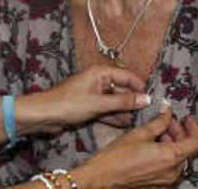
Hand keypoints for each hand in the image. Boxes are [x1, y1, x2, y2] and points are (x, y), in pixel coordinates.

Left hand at [17, 65, 150, 134]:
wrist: (44, 115)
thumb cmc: (67, 104)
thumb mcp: (99, 103)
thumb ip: (123, 102)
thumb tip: (145, 99)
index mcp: (100, 72)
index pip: (127, 76)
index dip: (140, 87)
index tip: (152, 99)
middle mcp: (97, 80)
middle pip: (121, 89)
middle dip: (133, 101)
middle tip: (147, 113)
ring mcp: (93, 93)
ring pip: (114, 101)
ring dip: (124, 110)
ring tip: (137, 121)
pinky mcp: (88, 106)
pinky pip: (106, 109)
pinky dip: (113, 116)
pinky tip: (123, 124)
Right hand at [74, 109, 197, 187]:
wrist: (103, 177)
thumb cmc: (117, 157)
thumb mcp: (139, 134)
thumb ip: (158, 122)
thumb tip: (167, 111)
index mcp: (171, 157)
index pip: (195, 142)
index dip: (194, 128)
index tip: (188, 119)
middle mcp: (173, 171)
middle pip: (187, 150)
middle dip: (180, 133)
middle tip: (168, 121)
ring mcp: (167, 179)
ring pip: (179, 158)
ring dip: (174, 143)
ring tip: (159, 132)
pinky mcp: (159, 183)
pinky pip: (171, 167)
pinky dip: (168, 154)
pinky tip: (154, 146)